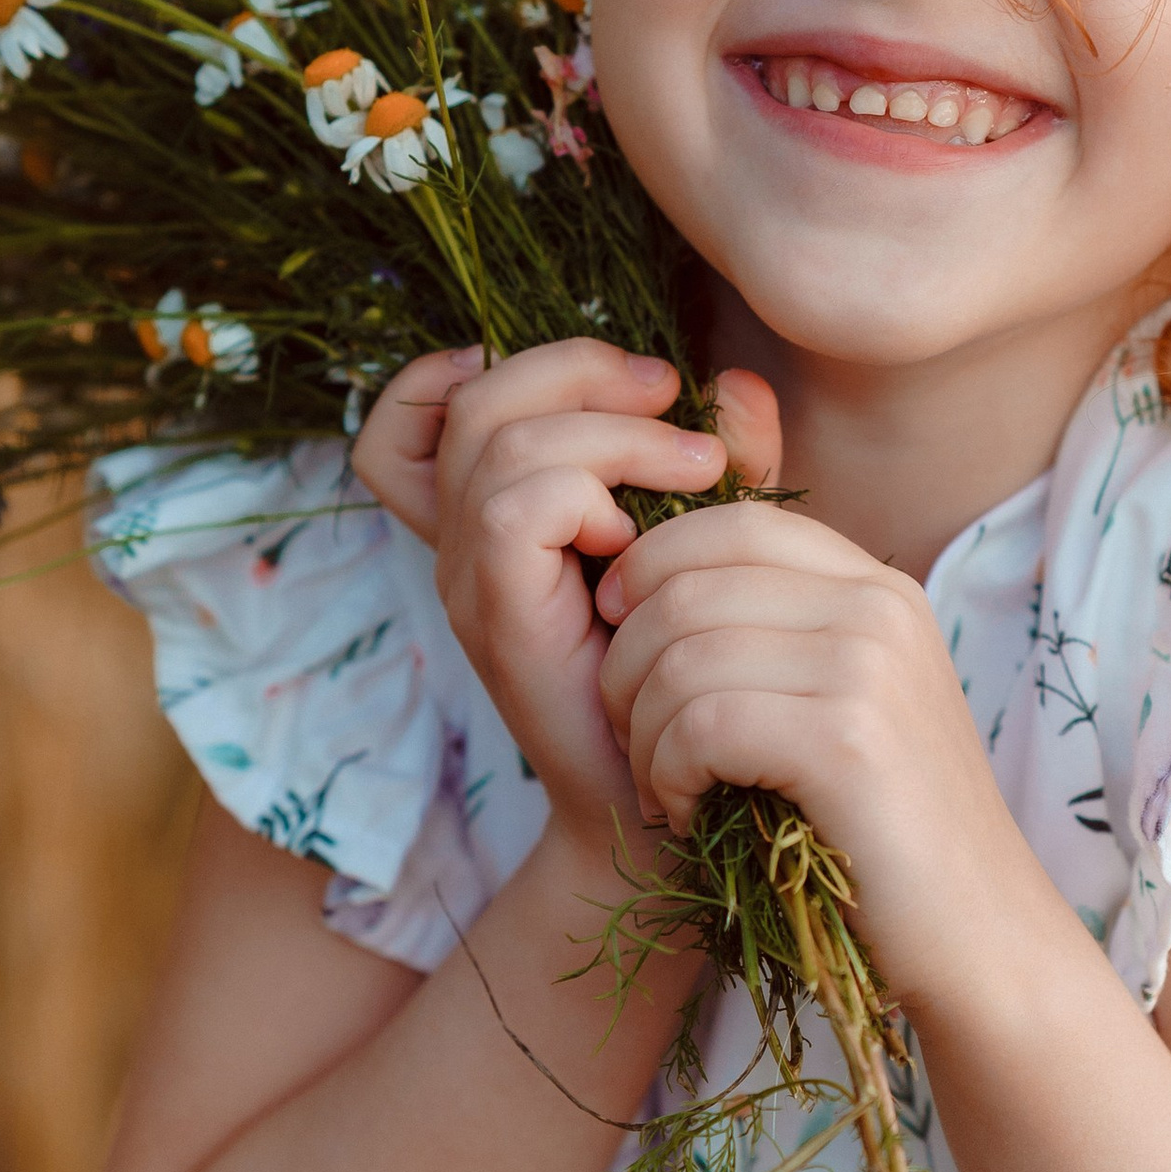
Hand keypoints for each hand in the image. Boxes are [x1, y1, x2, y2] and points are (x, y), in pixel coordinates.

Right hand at [350, 341, 767, 845]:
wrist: (680, 808)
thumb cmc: (699, 673)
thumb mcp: (717, 538)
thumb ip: (727, 456)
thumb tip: (737, 386)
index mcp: (499, 515)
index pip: (433, 406)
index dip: (503, 363)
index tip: (619, 383)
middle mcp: (464, 542)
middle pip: (478, 395)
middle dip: (584, 370)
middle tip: (676, 401)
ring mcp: (471, 580)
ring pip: (502, 438)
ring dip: (614, 433)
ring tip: (699, 472)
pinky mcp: (499, 617)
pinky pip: (516, 508)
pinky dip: (590, 492)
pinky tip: (644, 540)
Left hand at [593, 499, 1052, 1013]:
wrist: (979, 937)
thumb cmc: (885, 833)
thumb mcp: (844, 704)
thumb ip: (777, 635)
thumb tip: (643, 586)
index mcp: (879, 588)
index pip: (733, 522)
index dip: (649, 568)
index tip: (618, 639)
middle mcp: (879, 607)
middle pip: (687, 585)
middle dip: (626, 666)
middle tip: (633, 741)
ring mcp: (869, 667)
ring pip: (679, 654)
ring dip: (639, 730)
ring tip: (661, 785)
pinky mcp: (847, 740)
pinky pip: (700, 722)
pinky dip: (666, 772)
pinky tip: (685, 812)